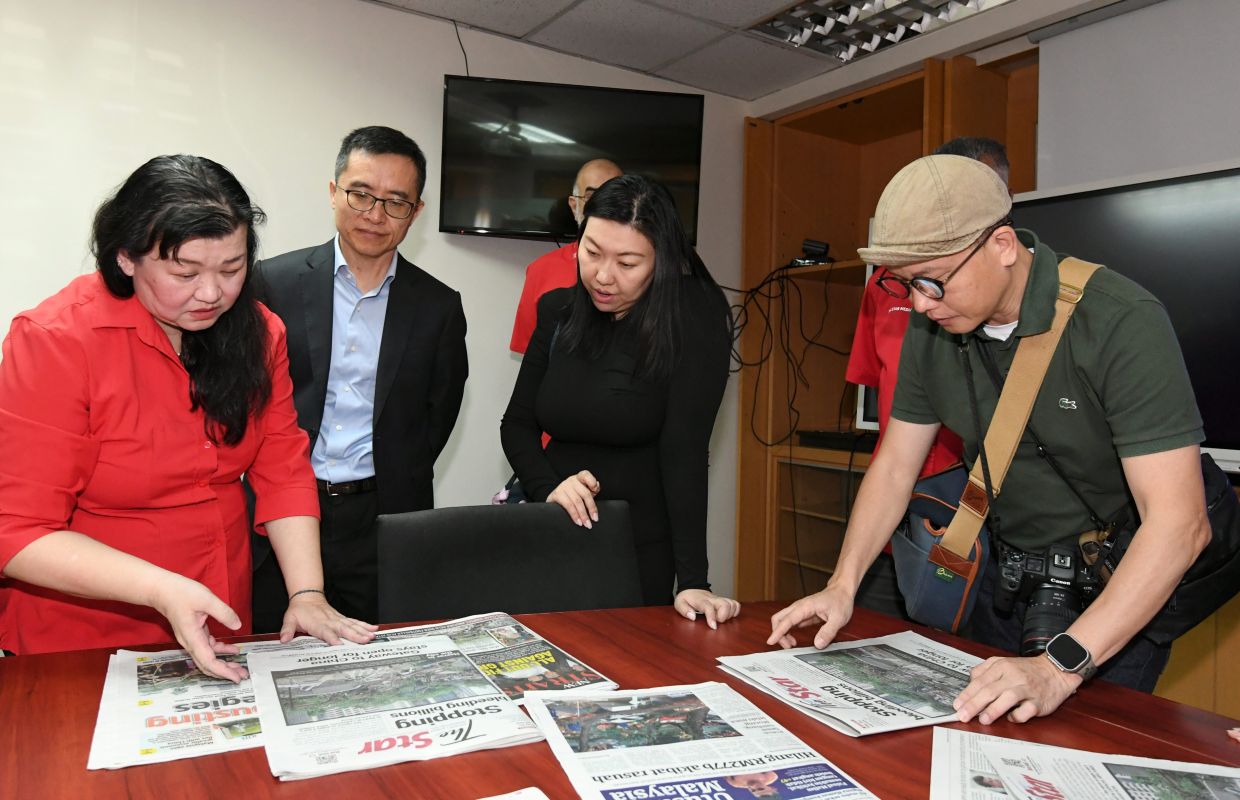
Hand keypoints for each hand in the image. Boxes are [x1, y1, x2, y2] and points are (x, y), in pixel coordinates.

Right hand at [148, 573, 246, 683]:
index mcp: (192, 637)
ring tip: (240, 667)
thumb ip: (223, 613)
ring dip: (223, 663)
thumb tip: (237, 626)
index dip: (223, 671)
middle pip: (207, 665)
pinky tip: (232, 650)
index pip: (208, 661)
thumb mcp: (206, 599)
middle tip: (242, 675)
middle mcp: (190, 642)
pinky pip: (207, 647)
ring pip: (208, 657)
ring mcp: (191, 639)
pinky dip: (219, 650)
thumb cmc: (181, 593)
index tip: (236, 678)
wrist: (162, 590)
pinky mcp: (193, 633)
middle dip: (225, 672)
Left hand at [279, 591, 378, 645]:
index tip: (340, 644)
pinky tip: (373, 628)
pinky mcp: (342, 619)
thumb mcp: (289, 619)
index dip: (332, 638)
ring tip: (372, 636)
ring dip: (362, 631)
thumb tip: (284, 639)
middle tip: (365, 640)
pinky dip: (364, 625)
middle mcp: (330, 621)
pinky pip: (354, 622)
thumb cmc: (299, 610)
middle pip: (343, 629)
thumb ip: (287, 629)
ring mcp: (337, 619)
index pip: (325, 632)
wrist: (307, 596)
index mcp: (317, 623)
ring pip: (352, 625)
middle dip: (355, 635)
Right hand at [547, 470, 600, 528]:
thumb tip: (597, 486)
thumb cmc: (572, 496)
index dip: (592, 482)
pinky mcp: (557, 494)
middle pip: (585, 493)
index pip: (586, 475)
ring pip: (577, 501)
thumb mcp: (583, 491)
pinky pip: (568, 505)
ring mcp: (563, 487)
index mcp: (579, 478)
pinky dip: (574, 515)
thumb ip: (592, 489)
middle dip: (591, 508)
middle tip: (594, 519)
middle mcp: (571, 480)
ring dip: (583, 515)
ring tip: (587, 523)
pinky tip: (578, 522)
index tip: (596, 491)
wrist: (555, 500)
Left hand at [675, 589, 740, 629]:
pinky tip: (728, 616)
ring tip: (721, 619)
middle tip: (717, 621)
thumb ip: (684, 610)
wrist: (692, 589)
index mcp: (701, 601)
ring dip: (730, 614)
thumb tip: (692, 617)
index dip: (712, 617)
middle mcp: (713, 599)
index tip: (713, 627)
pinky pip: (735, 604)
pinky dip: (735, 611)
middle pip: (725, 604)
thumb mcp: (679, 603)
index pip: (708, 607)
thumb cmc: (686, 598)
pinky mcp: (725, 601)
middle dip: (724, 616)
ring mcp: (720, 600)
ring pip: (732, 604)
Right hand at [767, 585, 853, 648]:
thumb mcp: (838, 618)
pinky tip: (794, 639)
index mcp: (805, 607)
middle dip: (778, 633)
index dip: (778, 632)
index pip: (787, 620)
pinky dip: (787, 632)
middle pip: (778, 618)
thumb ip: (828, 632)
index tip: (771, 641)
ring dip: (782, 633)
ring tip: (791, 644)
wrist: (841, 591)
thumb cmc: (840, 600)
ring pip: (782, 621)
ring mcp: (800, 610)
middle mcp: (799, 607)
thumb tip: (818, 644)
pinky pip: (789, 623)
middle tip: (787, 646)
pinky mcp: (802, 614)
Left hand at [953, 654, 1081, 723]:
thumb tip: (970, 681)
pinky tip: (1010, 718)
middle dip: (973, 704)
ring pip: (1007, 699)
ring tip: (982, 719)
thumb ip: (984, 670)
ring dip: (993, 710)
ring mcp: (1026, 689)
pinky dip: (1016, 716)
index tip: (957, 705)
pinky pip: (1025, 711)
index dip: (967, 694)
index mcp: (1002, 666)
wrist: (1056, 670)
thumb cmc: (1026, 670)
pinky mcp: (1038, 702)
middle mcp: (1013, 676)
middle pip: (989, 690)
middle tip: (962, 715)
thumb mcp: (1003, 662)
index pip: (980, 681)